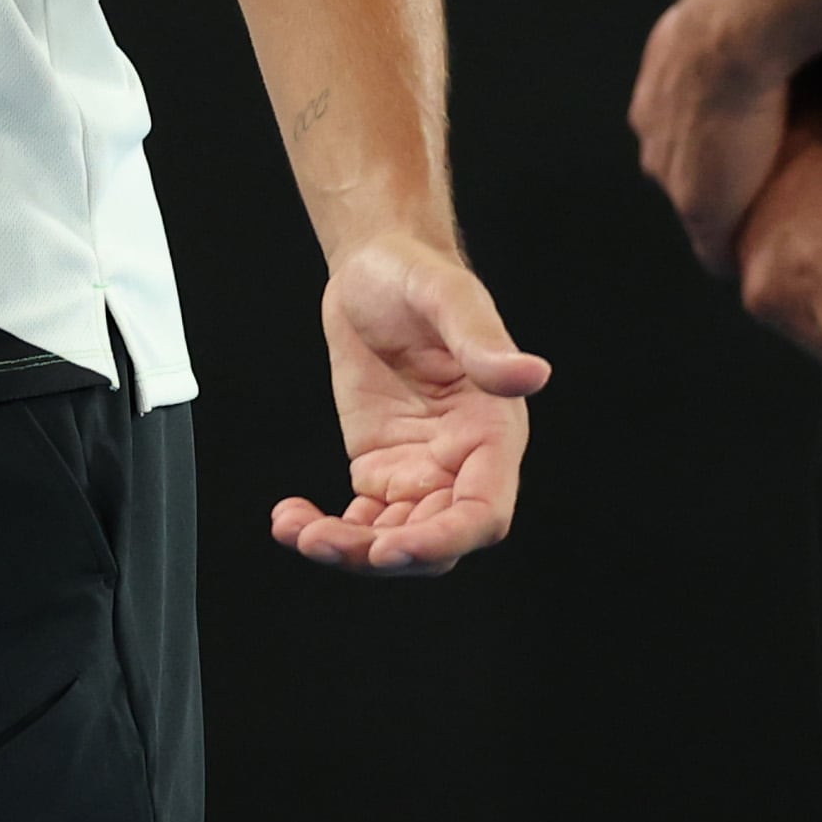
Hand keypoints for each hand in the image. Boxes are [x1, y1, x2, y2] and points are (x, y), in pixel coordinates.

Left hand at [268, 238, 548, 574]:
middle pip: (435, 540)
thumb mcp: (447, 298)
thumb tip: (531, 374)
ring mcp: (419, 470)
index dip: (443, 539)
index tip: (390, 548)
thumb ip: (482, 341)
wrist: (373, 269)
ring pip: (395, 539)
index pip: (483, 512)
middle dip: (382, 553)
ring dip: (348, 549)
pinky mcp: (380, 467)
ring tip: (297, 532)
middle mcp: (462, 462)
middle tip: (322, 541)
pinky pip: (362, 519)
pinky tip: (289, 520)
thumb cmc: (418, 275)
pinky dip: (327, 530)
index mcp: (493, 433)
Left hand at [630, 0, 791, 271]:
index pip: (678, 127)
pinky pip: (713, 244)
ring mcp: (671, 171)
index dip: (713, 139)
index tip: (742, 144)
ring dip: (725, 211)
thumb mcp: (721, 12)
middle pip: (679, 168)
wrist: (738, 29)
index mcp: (657, 85)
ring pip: (695, 203)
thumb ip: (723, 27)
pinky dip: (735, 248)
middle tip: (756, 184)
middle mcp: (651, 128)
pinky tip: (756, 257)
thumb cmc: (745, 6)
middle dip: (713, 176)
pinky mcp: (699, 206)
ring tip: (760, 221)